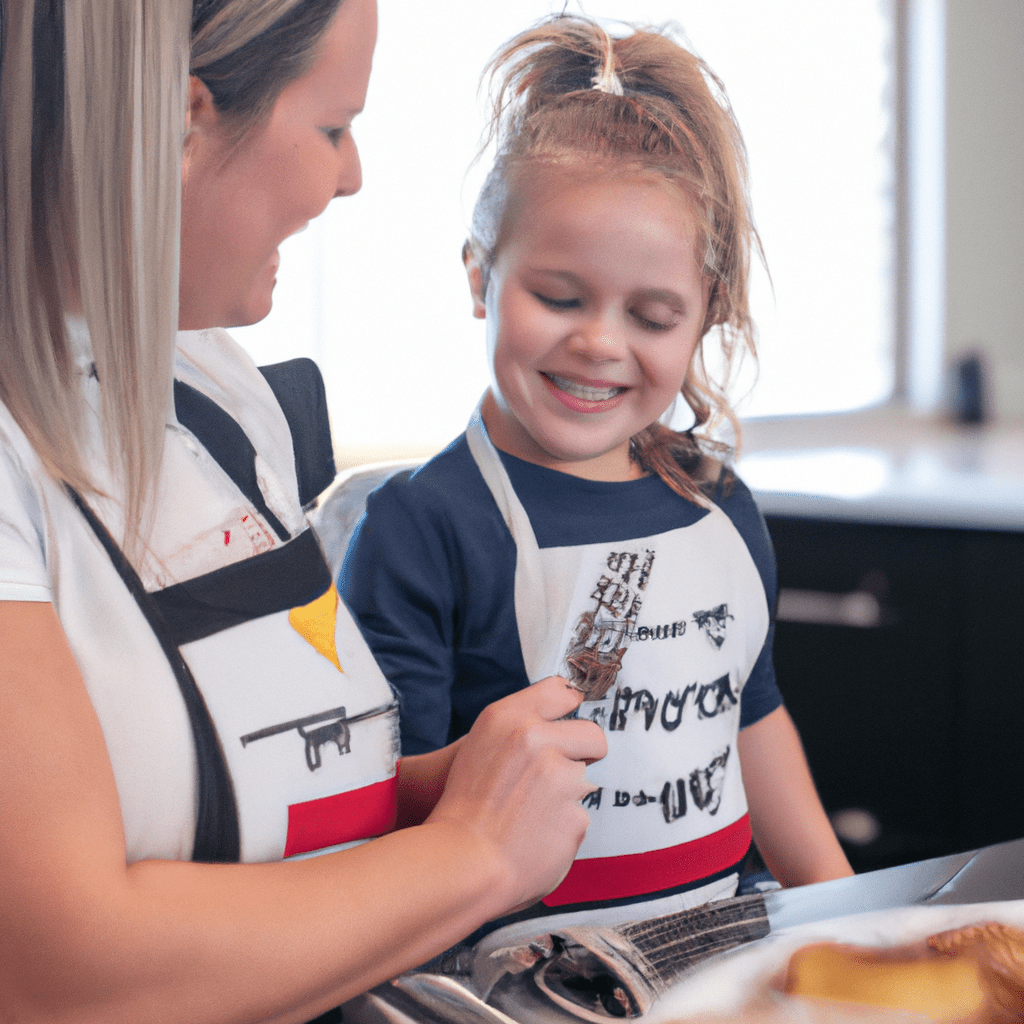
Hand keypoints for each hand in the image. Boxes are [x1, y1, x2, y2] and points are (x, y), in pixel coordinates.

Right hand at [426, 676, 606, 913]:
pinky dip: (563, 828)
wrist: (461, 864)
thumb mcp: (481, 746)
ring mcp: (558, 777)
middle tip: (555, 777)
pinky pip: (579, 817)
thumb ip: (520, 728)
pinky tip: (536, 836)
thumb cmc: (464, 809)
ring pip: (584, 781)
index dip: (572, 708)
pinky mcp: (574, 814)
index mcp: (507, 719)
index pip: (561, 691)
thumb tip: (558, 723)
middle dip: (584, 754)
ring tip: (530, 814)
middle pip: (592, 734)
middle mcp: (534, 740)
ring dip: (567, 796)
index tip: (571, 721)